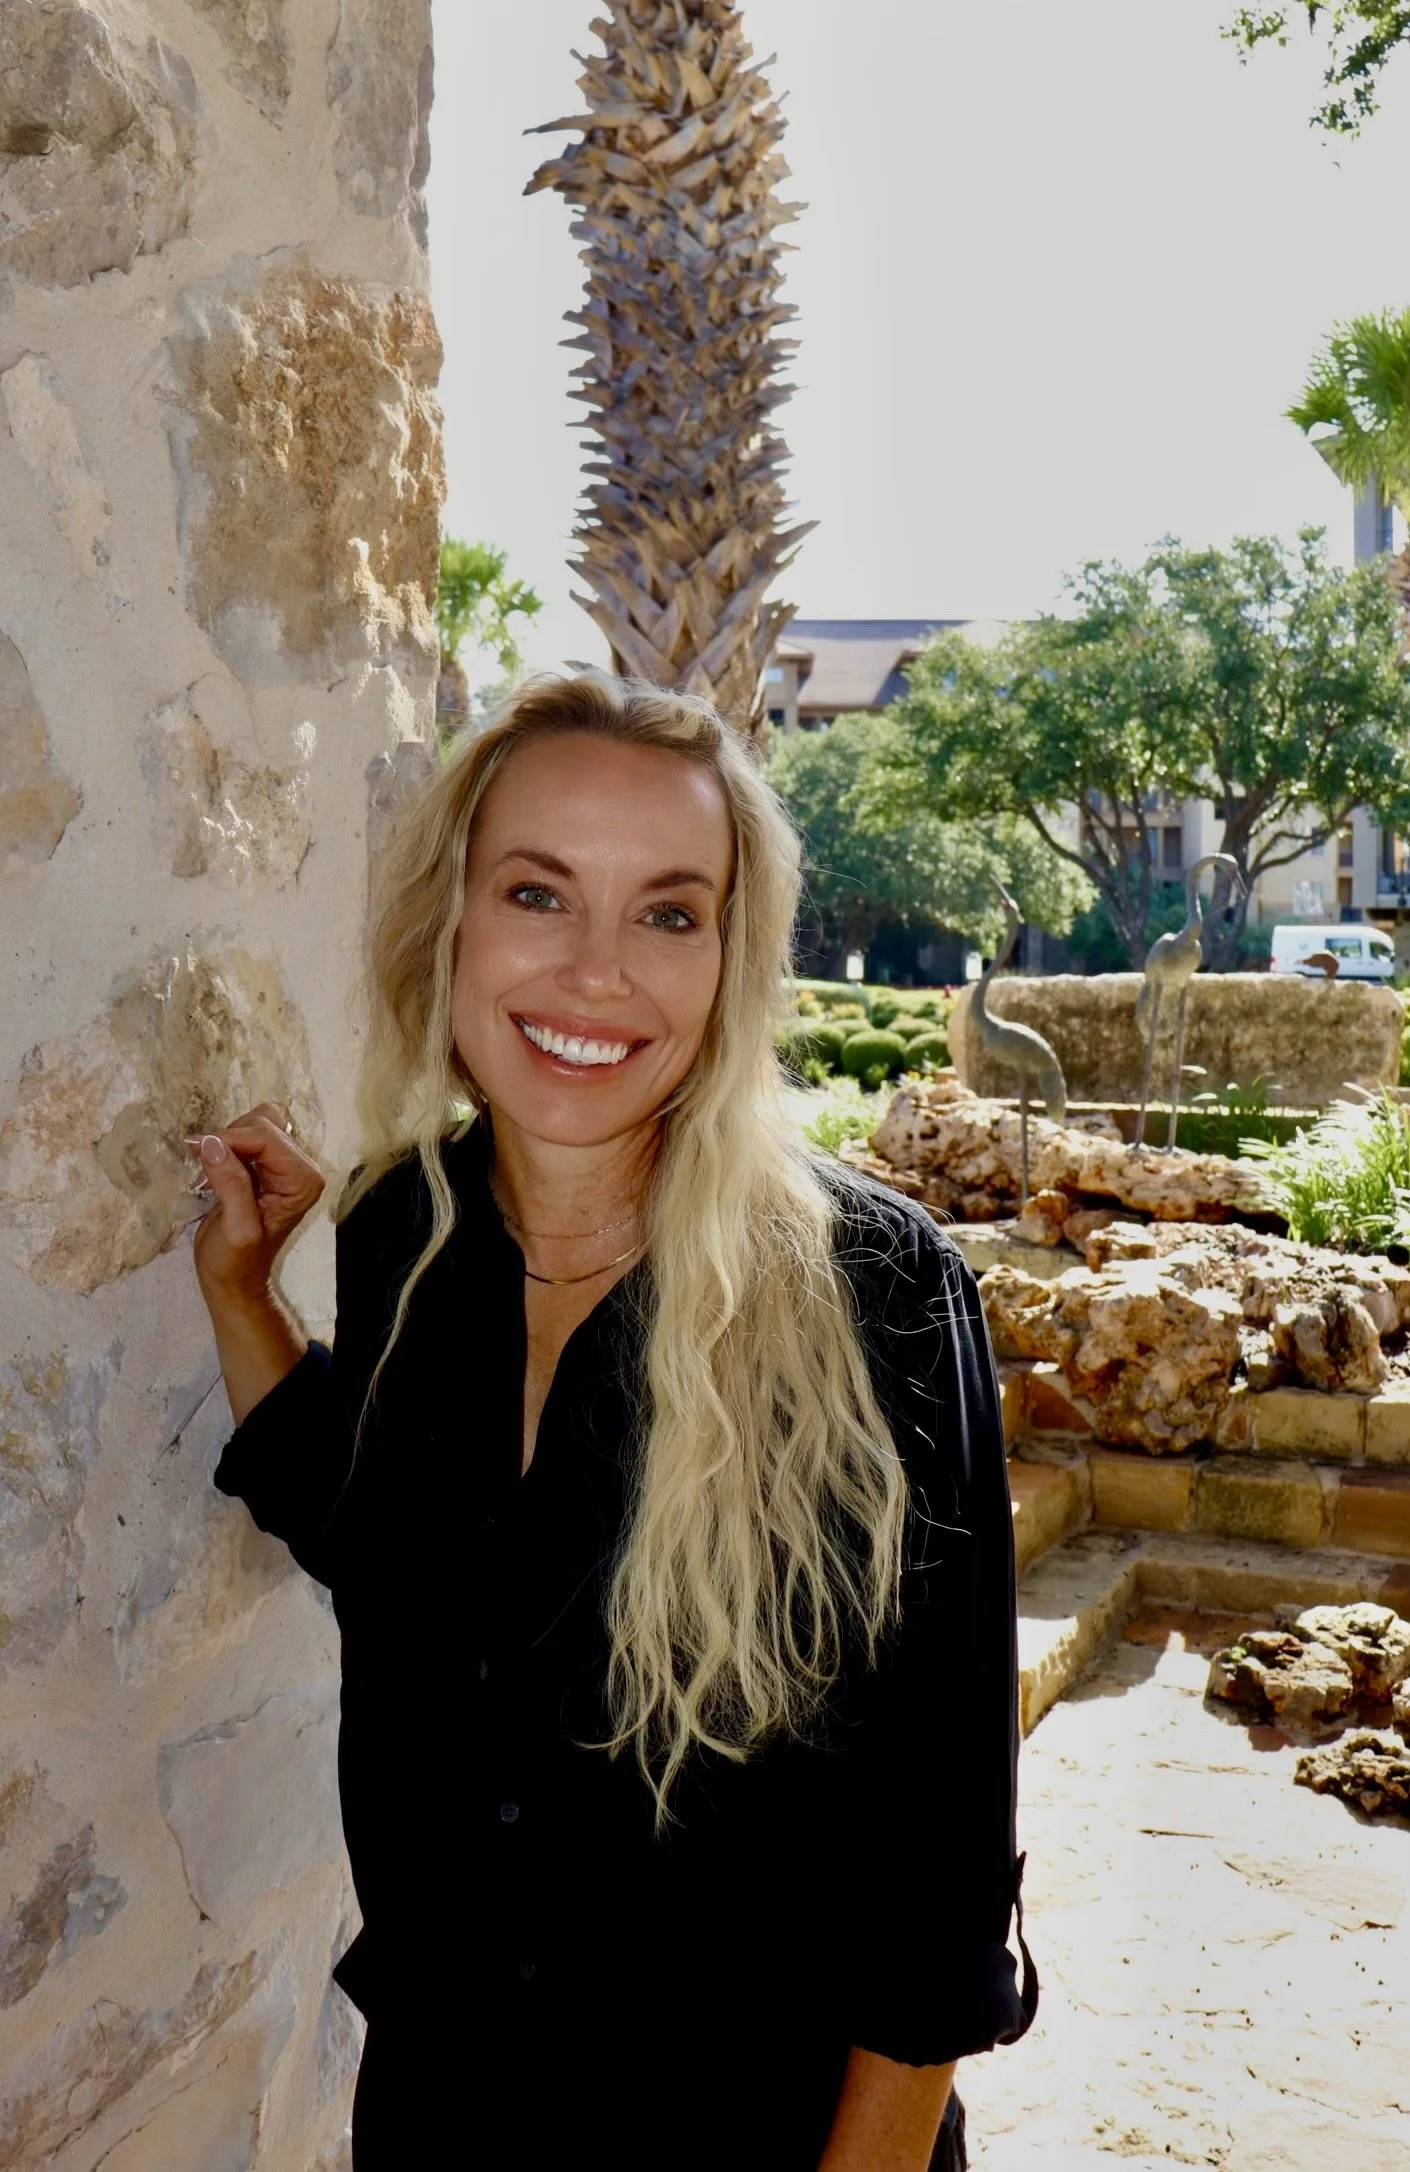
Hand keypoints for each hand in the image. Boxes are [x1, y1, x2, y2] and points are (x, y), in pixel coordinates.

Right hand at [187, 1101, 324, 1309]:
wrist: (235, 1279)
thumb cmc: (237, 1262)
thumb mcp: (236, 1229)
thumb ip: (231, 1185)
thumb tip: (212, 1144)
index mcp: (303, 1181)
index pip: (266, 1136)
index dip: (230, 1140)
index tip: (198, 1152)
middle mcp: (301, 1168)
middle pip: (262, 1124)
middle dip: (228, 1139)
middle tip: (205, 1168)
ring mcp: (285, 1165)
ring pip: (255, 1123)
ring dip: (226, 1141)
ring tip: (210, 1172)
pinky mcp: (267, 1165)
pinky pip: (247, 1135)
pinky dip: (227, 1143)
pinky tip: (214, 1166)